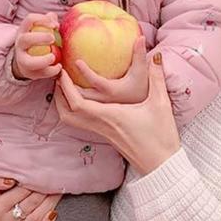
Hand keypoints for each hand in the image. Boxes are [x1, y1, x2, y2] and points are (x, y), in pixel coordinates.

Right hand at [0, 176, 60, 220]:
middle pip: (32, 202)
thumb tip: (10, 181)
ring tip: (58, 191)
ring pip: (37, 217)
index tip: (43, 174)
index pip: (21, 191)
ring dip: (51, 203)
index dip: (34, 181)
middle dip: (45, 190)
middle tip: (55, 180)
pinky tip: (54, 213)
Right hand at [11, 12, 61, 80]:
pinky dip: (51, 71)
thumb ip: (47, 22)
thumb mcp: (39, 30)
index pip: (29, 20)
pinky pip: (40, 73)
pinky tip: (59, 67)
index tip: (55, 25)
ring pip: (29, 62)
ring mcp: (23, 60)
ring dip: (43, 60)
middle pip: (26, 39)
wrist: (25, 62)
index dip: (42, 20)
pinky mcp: (30, 73)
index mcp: (23, 31)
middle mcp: (20, 45)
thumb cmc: (36, 42)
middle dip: (40, 38)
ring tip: (53, 57)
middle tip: (53, 39)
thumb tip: (53, 16)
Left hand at [55, 49, 179, 175]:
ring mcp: (103, 133)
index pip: (77, 103)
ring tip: (68, 88)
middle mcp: (102, 125)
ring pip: (73, 121)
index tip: (62, 72)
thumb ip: (156, 77)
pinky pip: (83, 123)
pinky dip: (76, 111)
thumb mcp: (160, 103)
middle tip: (59, 78)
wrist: (162, 165)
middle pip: (67, 114)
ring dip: (65, 105)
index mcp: (110, 116)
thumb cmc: (161, 136)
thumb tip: (156, 55)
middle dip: (59, 96)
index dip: (66, 87)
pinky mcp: (107, 137)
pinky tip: (85, 101)